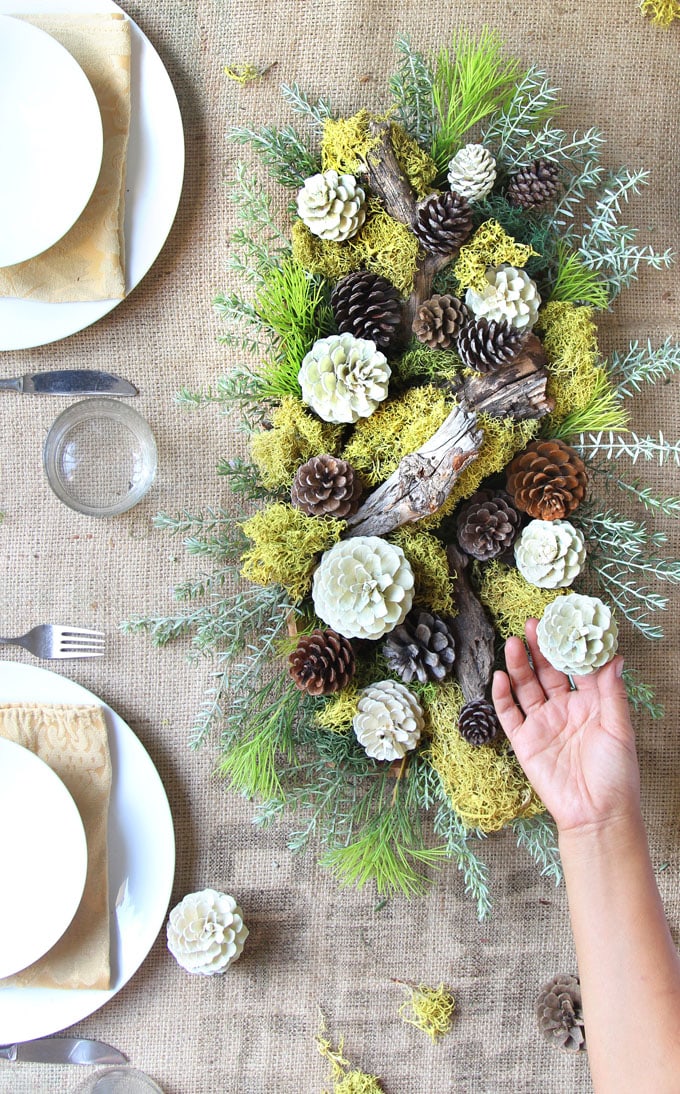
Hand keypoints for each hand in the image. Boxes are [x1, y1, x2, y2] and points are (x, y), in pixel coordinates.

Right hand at [491, 619, 640, 834]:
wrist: (596, 814)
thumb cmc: (616, 775)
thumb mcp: (620, 729)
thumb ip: (612, 693)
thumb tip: (615, 658)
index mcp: (590, 704)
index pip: (576, 668)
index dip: (569, 647)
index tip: (563, 624)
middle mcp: (564, 709)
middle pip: (547, 672)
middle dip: (539, 649)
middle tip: (531, 625)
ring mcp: (542, 724)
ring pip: (526, 687)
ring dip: (518, 666)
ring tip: (513, 644)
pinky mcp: (525, 741)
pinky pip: (509, 714)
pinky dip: (502, 696)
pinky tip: (500, 677)